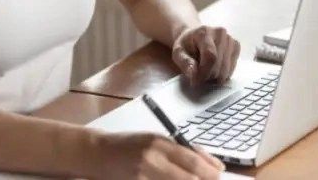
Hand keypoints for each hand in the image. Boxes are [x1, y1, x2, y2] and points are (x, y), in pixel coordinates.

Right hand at [92, 131, 224, 179]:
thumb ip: (179, 150)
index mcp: (159, 142)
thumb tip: (209, 162)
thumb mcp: (153, 140)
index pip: (192, 160)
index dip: (210, 170)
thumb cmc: (128, 145)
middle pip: (188, 178)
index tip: (220, 175)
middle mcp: (152, 159)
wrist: (97, 153)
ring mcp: (143, 175)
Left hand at [172, 25, 239, 86]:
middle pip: (219, 65)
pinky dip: (223, 73)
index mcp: (204, 31)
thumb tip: (193, 75)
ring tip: (206, 70)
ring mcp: (230, 39)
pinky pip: (232, 68)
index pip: (210, 57)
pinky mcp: (236, 46)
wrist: (195, 37)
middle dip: (208, 76)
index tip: (196, 82)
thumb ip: (185, 63)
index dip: (204, 73)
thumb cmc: (186, 45)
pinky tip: (215, 67)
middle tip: (199, 76)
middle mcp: (220, 32)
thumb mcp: (178, 53)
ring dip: (215, 76)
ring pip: (227, 69)